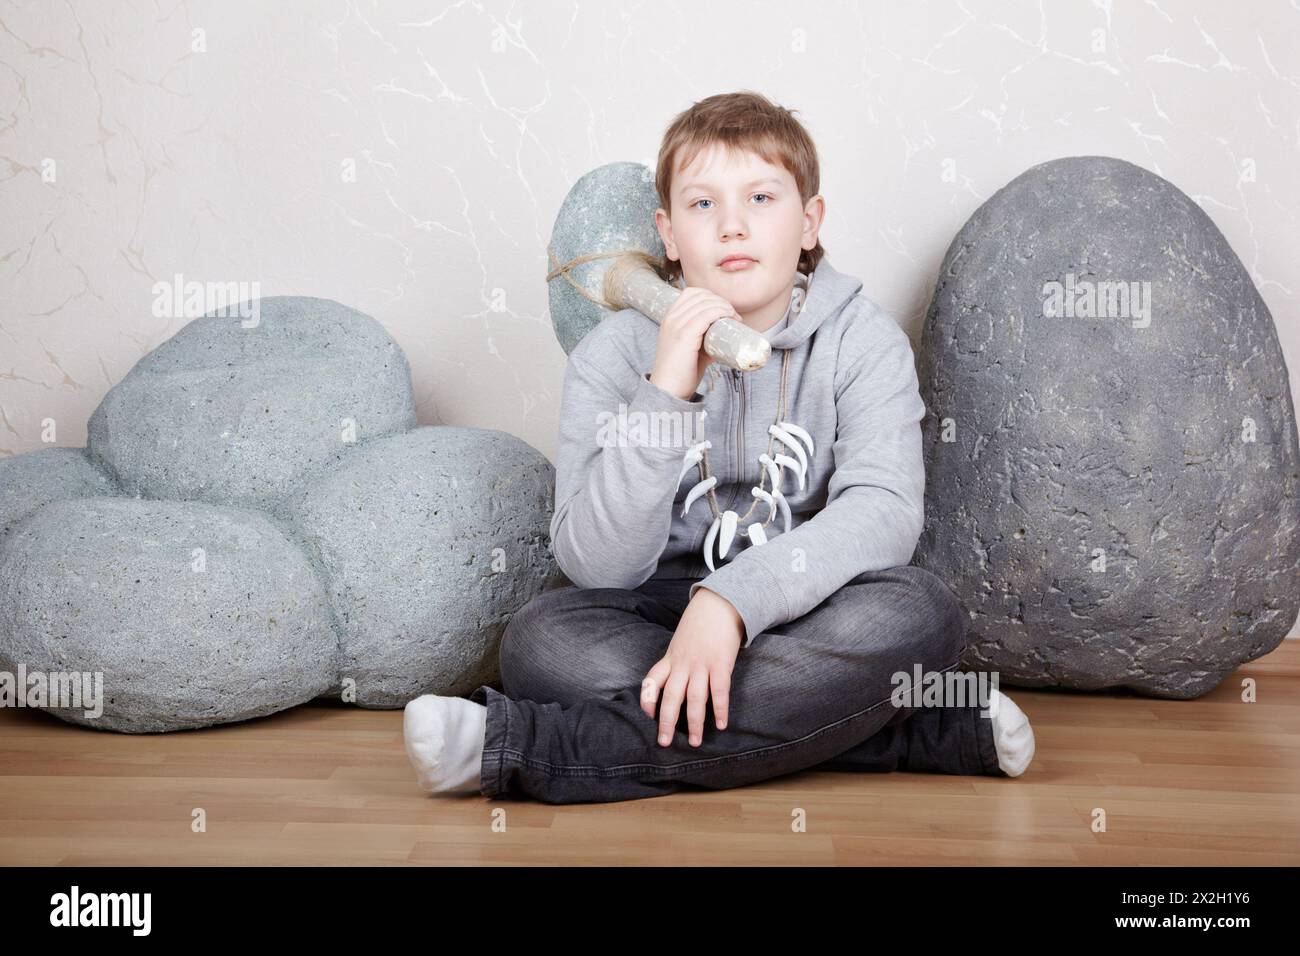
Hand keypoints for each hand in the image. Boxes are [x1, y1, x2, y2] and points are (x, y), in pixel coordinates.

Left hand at [639, 587, 743, 746]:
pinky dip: (719, 709)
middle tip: (664, 742)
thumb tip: (673, 680)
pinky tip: (720, 724)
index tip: (647, 717)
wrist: (718, 603)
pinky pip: (719, 690)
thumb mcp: (680, 641)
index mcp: (670, 657)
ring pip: (694, 698)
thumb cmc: (699, 624)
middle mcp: (683, 663)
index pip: (652, 681)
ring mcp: (701, 664)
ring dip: (694, 722)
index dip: (647, 700)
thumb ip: (676, 660)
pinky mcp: (721, 663)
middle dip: (666, 722)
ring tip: (696, 742)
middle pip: (670, 696)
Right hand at [648, 287, 739, 400]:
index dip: (711, 296)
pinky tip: (730, 319)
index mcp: (669, 319)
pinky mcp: (685, 335)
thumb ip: (703, 339)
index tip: (724, 309)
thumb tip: (723, 335)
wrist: (668, 391)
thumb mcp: (690, 349)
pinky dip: (721, 312)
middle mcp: (671, 318)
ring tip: (734, 318)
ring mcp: (676, 325)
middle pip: (700, 295)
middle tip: (733, 315)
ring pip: (705, 303)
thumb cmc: (680, 373)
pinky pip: (707, 314)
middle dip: (720, 301)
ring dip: (724, 306)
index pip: (691, 293)